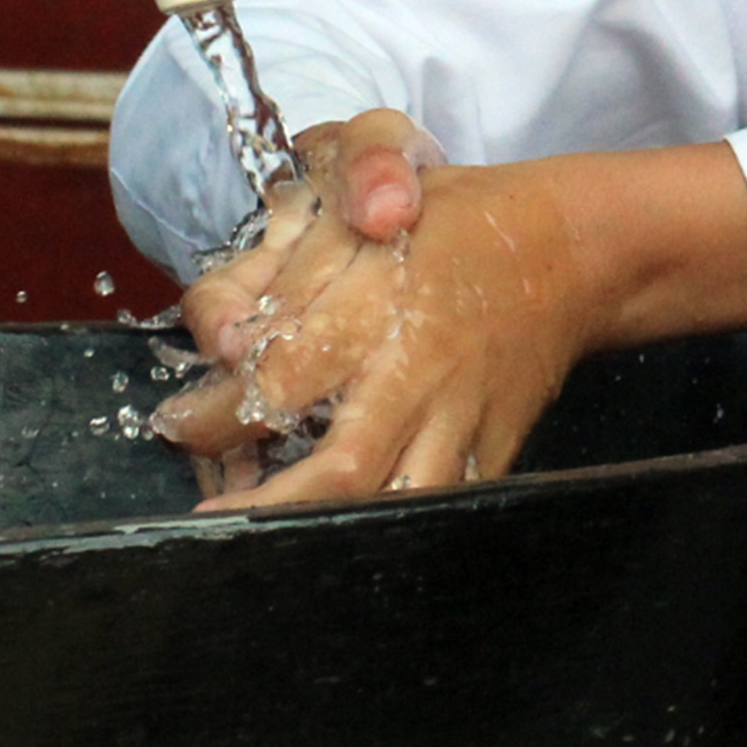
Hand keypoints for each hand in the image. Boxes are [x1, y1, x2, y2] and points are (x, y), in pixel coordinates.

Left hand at [155, 147, 587, 506]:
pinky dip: (387, 527)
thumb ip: (282, 270)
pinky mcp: (493, 450)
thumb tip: (222, 335)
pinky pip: (441, 508)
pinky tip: (338, 530)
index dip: (216, 413)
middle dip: (265, 510)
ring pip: (396, 505)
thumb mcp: (358, 209)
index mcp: (379, 303)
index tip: (176, 426)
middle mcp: (420, 370)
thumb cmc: (452, 221)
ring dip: (325, 530)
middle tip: (208, 518)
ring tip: (267, 537)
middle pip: (340, 471)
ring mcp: (462, 418)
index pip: (279, 378)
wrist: (571, 247)